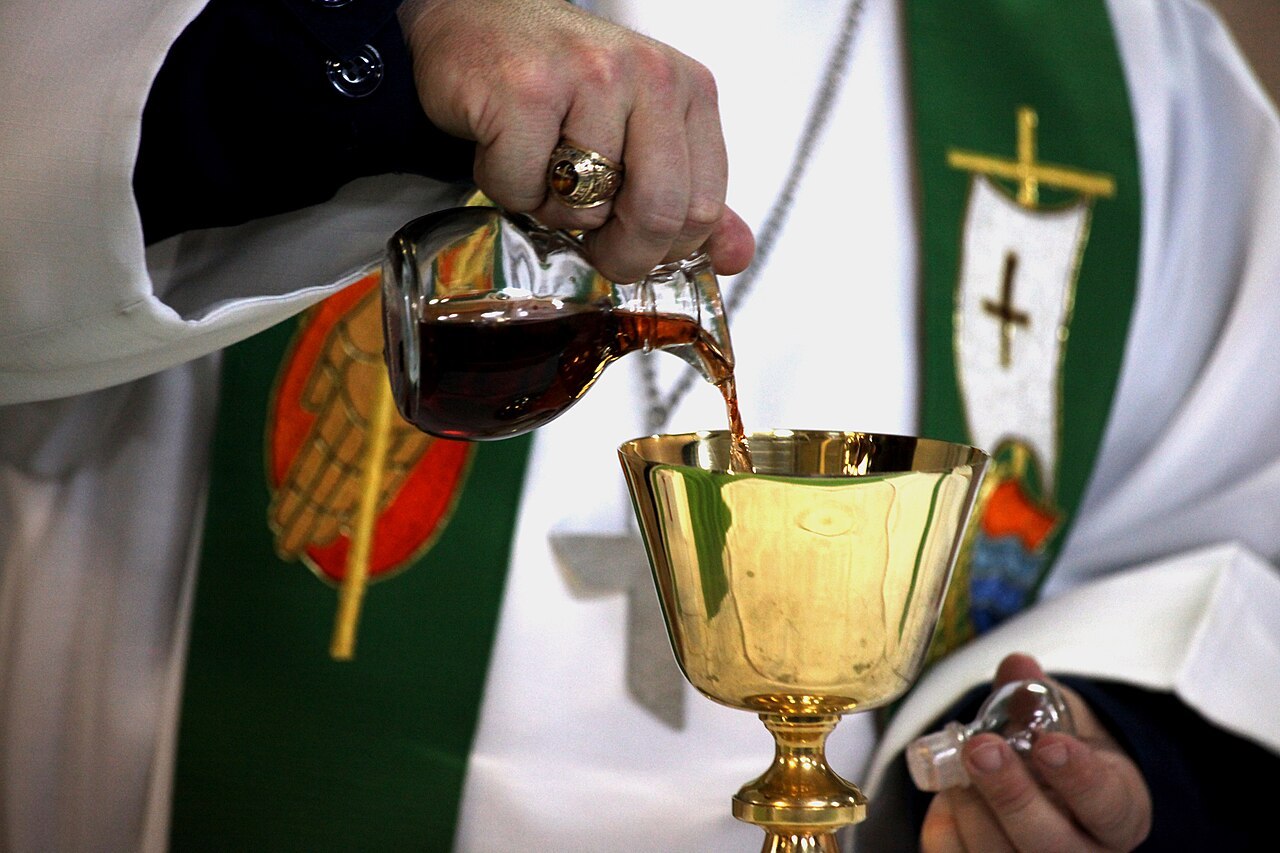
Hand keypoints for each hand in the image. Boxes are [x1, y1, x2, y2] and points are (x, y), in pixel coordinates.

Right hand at [397, 0, 754, 282]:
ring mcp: (588, 75)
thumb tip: (736, 257)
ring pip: (583, 208)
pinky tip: (503, 146)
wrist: (480, 21)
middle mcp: (649, 74)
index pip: (703, 209)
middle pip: (657, 213)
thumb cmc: (562, 86)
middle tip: (590, 249)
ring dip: (550, 210)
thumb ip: (688, 196)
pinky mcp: (524, 88)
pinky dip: (505, 187)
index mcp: (690, 89)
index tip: (632, 247)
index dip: (663, 251)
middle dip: (619, 254)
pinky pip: (523, 189)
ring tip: (539, 167)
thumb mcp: (642, 134)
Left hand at [920, 654, 1151, 852]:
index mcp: (1118, 814)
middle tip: (980, 749)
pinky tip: (947, 797)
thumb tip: (1016, 665)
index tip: (1048, 743)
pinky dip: (946, 829)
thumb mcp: (1062, 721)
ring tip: (957, 768)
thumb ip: (1037, 694)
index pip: (1107, 805)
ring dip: (972, 809)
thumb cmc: (1060, 755)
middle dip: (1011, 795)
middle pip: (1051, 844)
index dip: (1078, 777)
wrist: (1049, 793)